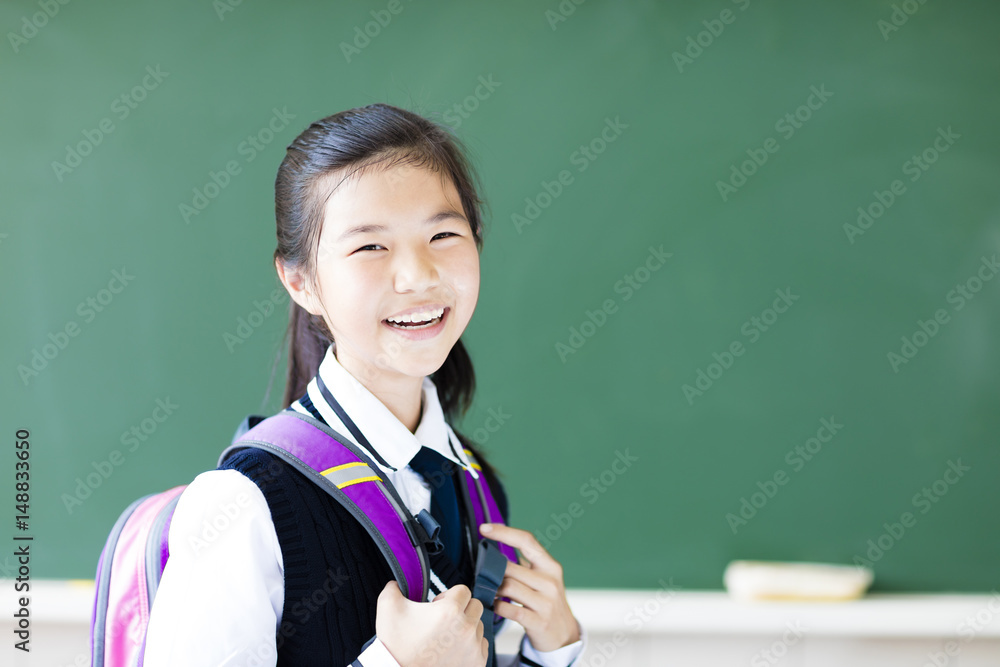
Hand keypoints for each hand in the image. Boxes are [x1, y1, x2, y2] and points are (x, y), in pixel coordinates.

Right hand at [375, 580, 487, 666]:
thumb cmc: (395, 645)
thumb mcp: (388, 607)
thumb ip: (394, 586)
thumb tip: (397, 582)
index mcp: (450, 610)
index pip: (463, 590)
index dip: (449, 595)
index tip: (438, 605)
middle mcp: (466, 628)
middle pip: (475, 606)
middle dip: (461, 609)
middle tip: (443, 619)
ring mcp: (473, 648)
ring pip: (479, 626)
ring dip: (466, 627)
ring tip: (446, 637)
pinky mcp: (476, 663)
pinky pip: (482, 646)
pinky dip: (471, 645)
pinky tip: (453, 650)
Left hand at [479, 523, 580, 651]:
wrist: (564, 634)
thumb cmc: (547, 601)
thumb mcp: (544, 578)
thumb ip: (526, 563)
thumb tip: (498, 544)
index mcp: (550, 566)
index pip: (526, 540)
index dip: (503, 532)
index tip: (484, 528)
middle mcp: (550, 581)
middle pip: (510, 567)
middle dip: (491, 570)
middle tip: (481, 573)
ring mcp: (546, 602)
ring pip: (507, 587)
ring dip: (492, 588)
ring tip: (487, 590)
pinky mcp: (538, 621)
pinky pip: (509, 609)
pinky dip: (497, 606)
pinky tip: (493, 605)